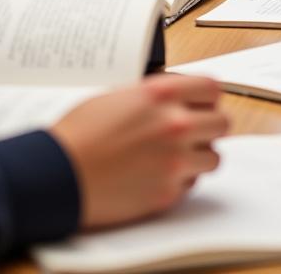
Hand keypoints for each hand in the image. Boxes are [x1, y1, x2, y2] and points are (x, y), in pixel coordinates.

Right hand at [49, 74, 228, 227]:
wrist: (57, 173)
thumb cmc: (80, 133)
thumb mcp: (119, 95)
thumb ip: (155, 94)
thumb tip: (178, 96)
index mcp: (162, 94)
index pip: (212, 88)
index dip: (208, 96)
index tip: (203, 102)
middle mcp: (175, 124)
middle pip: (223, 122)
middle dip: (210, 125)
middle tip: (195, 130)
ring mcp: (174, 161)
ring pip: (213, 157)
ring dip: (198, 155)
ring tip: (175, 155)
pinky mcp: (167, 193)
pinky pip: (192, 184)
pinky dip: (181, 179)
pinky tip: (158, 174)